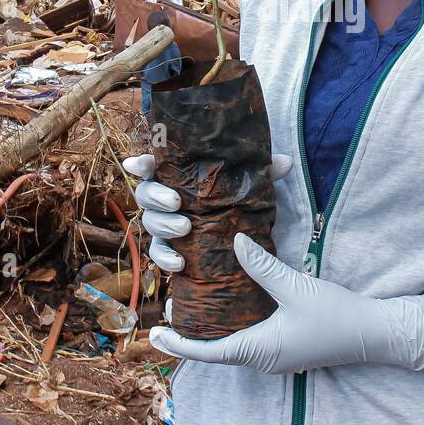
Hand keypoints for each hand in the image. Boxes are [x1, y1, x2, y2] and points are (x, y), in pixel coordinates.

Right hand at [122, 151, 293, 273]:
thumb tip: (285, 162)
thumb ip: (264, 172)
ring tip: (185, 229)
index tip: (138, 165)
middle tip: (176, 202)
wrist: (237, 236)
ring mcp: (164, 224)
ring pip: (150, 223)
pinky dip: (165, 258)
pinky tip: (180, 263)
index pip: (154, 165)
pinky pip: (158, 254)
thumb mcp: (250, 186)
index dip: (142, 164)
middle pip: (145, 193)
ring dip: (163, 226)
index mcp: (178, 177)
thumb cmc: (235, 200)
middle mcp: (166, 198)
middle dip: (156, 196)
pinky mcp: (169, 250)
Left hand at [149, 233, 423, 374]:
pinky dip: (233, 322)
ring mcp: (274, 356)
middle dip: (191, 331)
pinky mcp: (285, 348)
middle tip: (171, 305)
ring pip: (233, 342)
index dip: (178, 344)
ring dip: (212, 326)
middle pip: (215, 348)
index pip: (207, 353)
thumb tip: (233, 241)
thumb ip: (262, 265)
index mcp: (259, 351)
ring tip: (192, 301)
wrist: (373, 333)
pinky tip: (230, 301)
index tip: (155, 332)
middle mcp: (262, 359)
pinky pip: (250, 338)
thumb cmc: (335, 315)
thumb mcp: (294, 286)